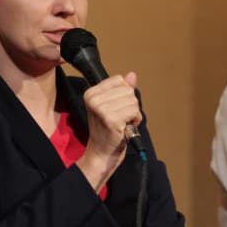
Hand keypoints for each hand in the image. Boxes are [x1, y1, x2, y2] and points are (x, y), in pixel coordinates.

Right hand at [76, 72, 141, 191]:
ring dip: (133, 113)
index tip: (117, 107)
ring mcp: (101, 109)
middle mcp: (94, 99)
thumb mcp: (112, 105)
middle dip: (130, 104)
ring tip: (123, 122)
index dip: (124, 94)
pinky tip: (126, 127)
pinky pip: (134, 111)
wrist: (101, 152)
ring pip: (133, 100)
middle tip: (121, 117)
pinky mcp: (111, 119)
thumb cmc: (107, 130)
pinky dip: (135, 120)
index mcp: (91, 93)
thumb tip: (132, 75)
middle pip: (128, 90)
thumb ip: (122, 89)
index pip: (119, 80)